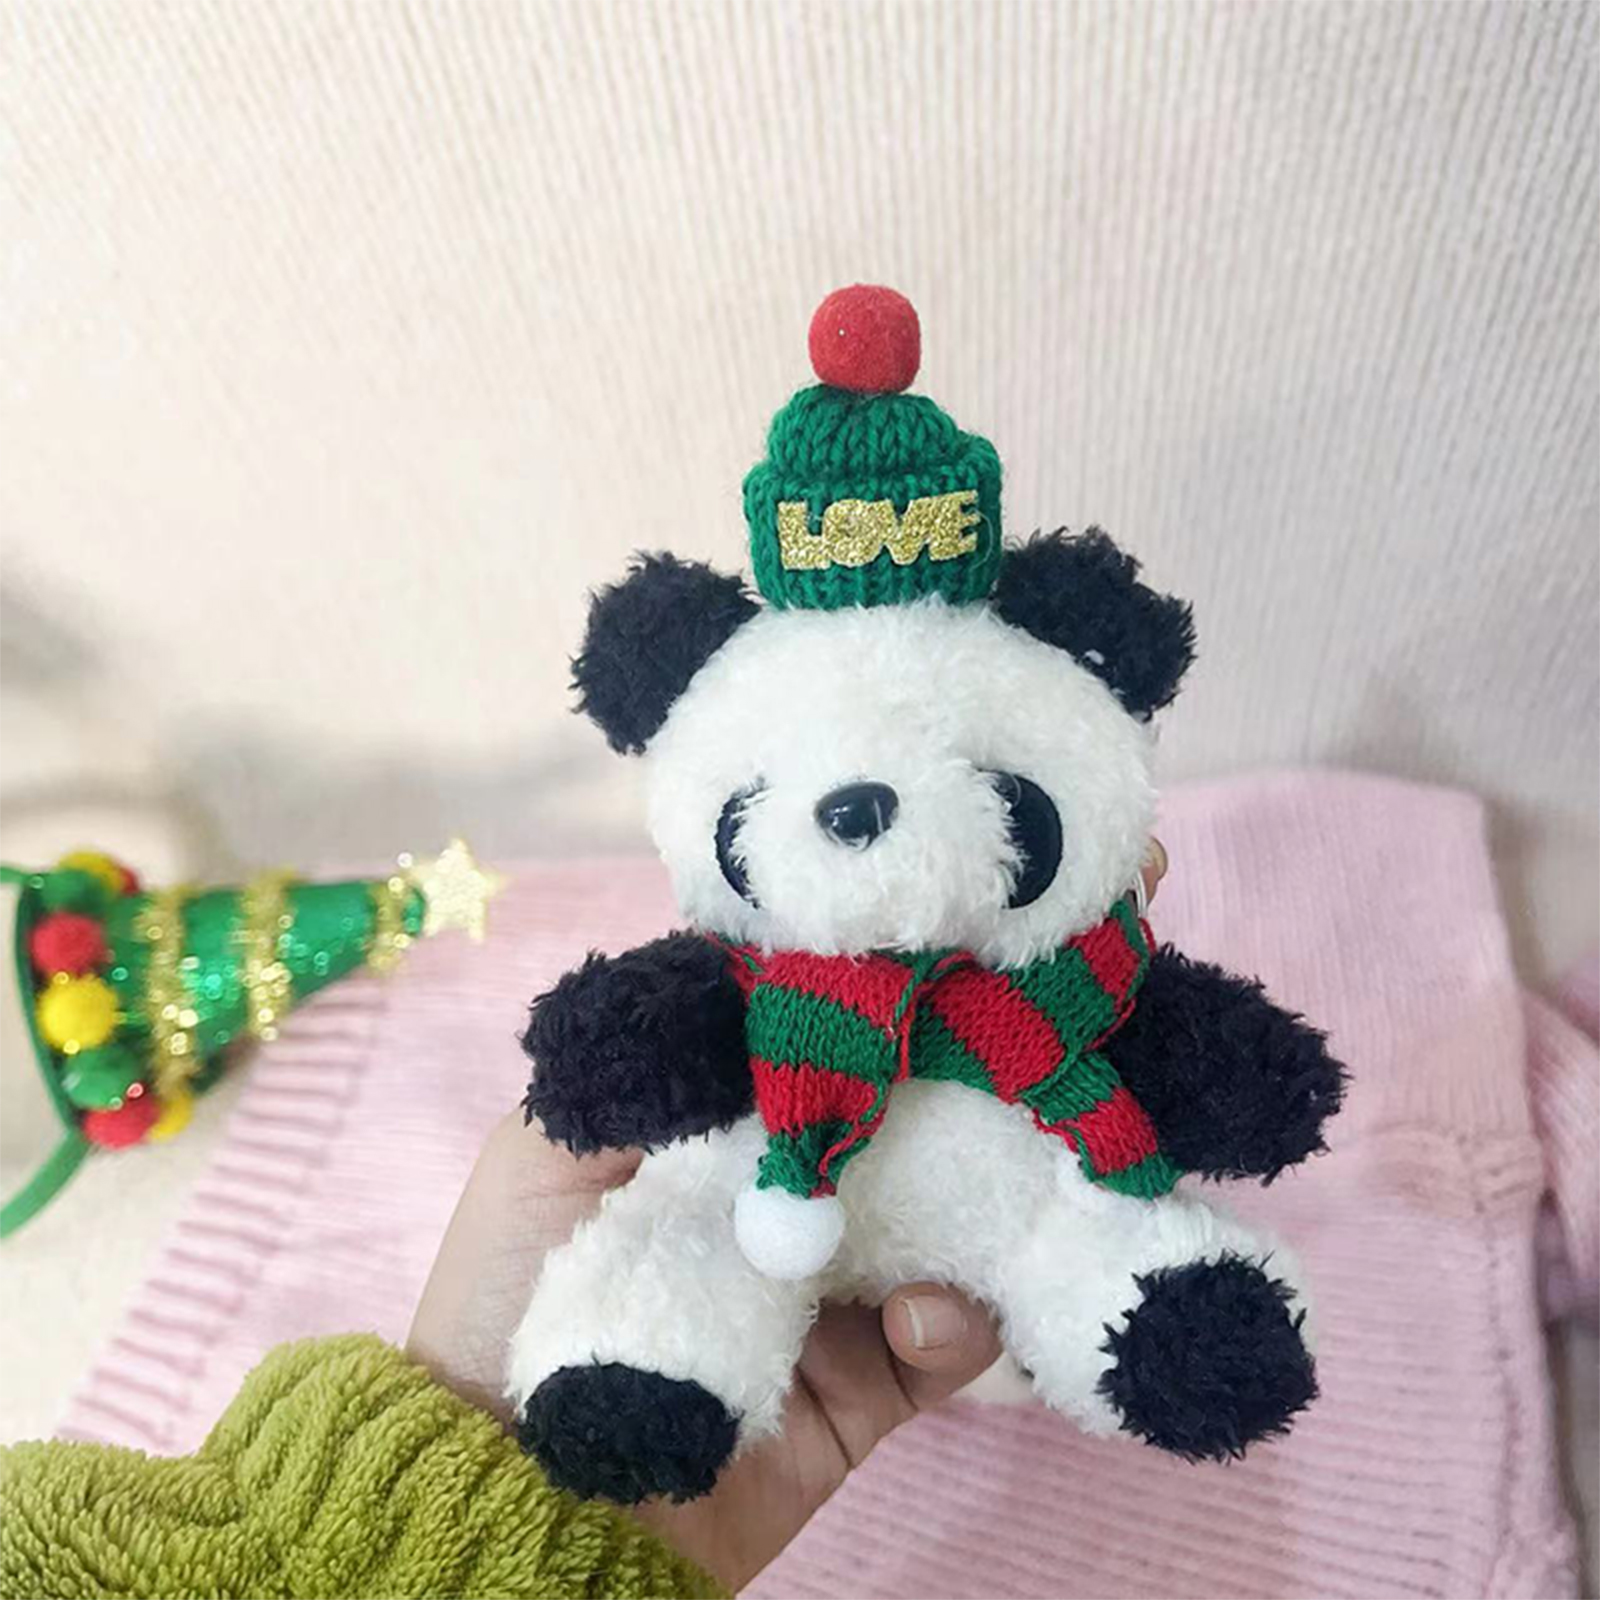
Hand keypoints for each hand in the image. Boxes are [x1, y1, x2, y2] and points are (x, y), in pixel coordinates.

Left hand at [407, 841, 1168, 1591]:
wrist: (514, 1502)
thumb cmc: (507, 1300)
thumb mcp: (551, 1147)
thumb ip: (646, 1057)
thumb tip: (753, 961)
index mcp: (732, 1113)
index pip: (831, 1018)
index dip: (903, 961)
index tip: (981, 897)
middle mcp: (802, 1183)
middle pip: (924, 1101)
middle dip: (1006, 1051)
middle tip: (1091, 999)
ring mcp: (843, 1280)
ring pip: (961, 1212)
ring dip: (1010, 1186)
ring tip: (1034, 1166)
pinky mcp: (872, 1380)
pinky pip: (948, 1336)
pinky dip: (956, 1320)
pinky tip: (922, 1316)